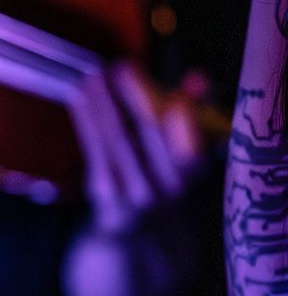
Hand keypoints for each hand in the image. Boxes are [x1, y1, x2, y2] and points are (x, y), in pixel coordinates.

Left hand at [66, 60, 206, 235]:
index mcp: (192, 177)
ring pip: (117, 138)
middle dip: (136, 98)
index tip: (176, 93)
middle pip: (149, 136)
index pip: (190, 146)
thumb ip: (197, 114)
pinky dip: (86, 117)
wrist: (138, 229)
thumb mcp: (191, 153)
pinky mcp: (103, 187)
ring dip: (104, 102)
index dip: (184, 119)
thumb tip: (198, 77)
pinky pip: (94, 146)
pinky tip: (80, 95)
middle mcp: (164, 188)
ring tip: (97, 74)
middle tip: (125, 67)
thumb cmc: (169, 179)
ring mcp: (130, 190)